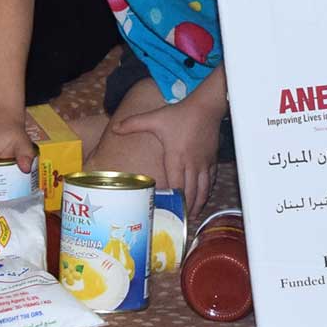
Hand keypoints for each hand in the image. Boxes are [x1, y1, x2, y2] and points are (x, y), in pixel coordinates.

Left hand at [107, 92, 220, 210]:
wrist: (206, 106)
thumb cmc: (180, 114)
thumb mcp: (155, 117)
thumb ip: (133, 123)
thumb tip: (114, 127)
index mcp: (176, 157)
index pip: (176, 185)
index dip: (173, 201)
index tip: (168, 212)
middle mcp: (191, 164)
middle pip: (190, 192)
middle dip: (185, 208)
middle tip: (180, 221)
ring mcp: (203, 163)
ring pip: (203, 189)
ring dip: (198, 204)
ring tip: (192, 215)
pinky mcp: (212, 159)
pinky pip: (211, 180)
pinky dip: (207, 191)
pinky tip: (203, 196)